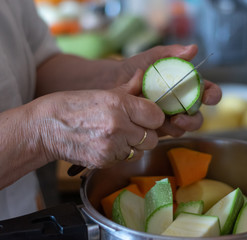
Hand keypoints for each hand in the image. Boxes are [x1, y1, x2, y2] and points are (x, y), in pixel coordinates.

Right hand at [35, 70, 163, 167]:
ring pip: (140, 151)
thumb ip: (127, 88)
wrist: (44, 128)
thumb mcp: (101, 92)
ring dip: (134, 145)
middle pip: (153, 138)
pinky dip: (120, 154)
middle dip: (147, 133)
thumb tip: (142, 76)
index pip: (156, 116)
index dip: (154, 116)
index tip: (148, 115)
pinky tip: (107, 144)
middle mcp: (118, 127)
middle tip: (134, 127)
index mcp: (119, 105)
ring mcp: (112, 147)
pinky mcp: (104, 162)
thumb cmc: (71, 106)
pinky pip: (124, 159)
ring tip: (119, 135)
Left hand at [118, 44, 221, 136]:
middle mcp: (182, 102)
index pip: (208, 91)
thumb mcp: (153, 57)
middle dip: (195, 119)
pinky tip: (156, 125)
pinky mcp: (160, 127)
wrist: (113, 83)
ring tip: (171, 122)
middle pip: (199, 115)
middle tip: (182, 116)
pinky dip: (167, 130)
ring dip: (183, 126)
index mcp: (187, 86)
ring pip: (187, 127)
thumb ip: (171, 53)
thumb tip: (193, 49)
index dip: (213, 95)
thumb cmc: (134, 67)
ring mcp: (172, 116)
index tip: (208, 97)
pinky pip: (170, 133)